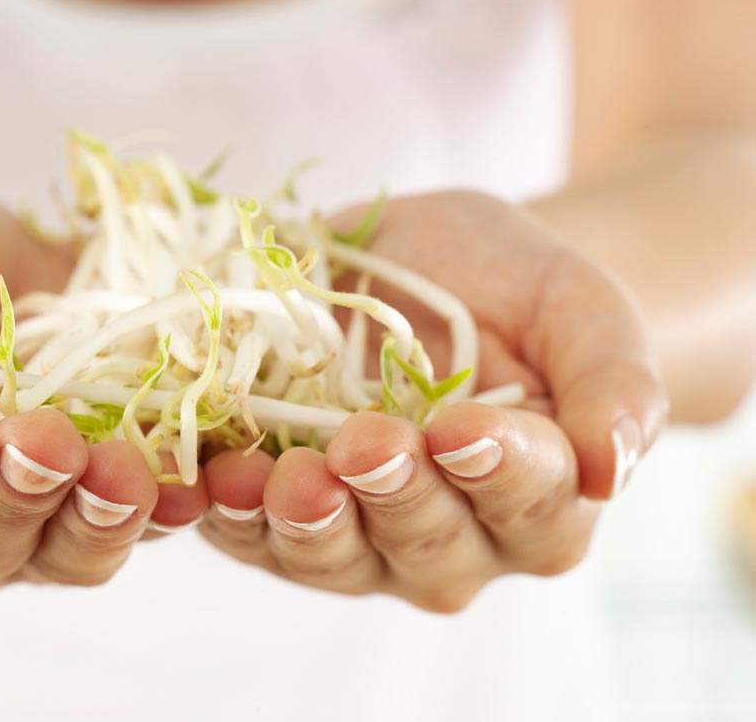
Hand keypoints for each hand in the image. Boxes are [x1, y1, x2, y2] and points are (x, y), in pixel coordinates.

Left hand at [196, 190, 666, 610]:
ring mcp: (364, 532)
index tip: (460, 429)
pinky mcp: (286, 509)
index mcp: (542, 499)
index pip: (526, 501)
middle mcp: (457, 538)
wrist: (433, 271)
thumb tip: (613, 468)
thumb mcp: (581, 310)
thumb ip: (615, 386)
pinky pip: (254, 532)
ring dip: (300, 521)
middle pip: (424, 542)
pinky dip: (228, 514)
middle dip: (391, 496)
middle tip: (365, 445)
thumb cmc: (518, 292)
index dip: (493, 470)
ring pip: (333, 555)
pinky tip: (210, 481)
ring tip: (273, 478)